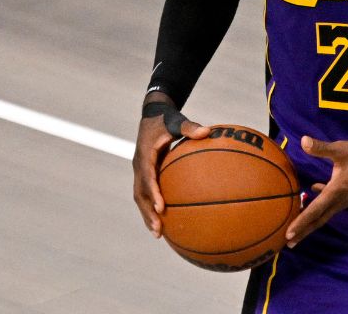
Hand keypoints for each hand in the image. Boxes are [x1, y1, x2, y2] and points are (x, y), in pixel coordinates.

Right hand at [131, 105, 209, 237]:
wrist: (152, 114)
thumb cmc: (166, 118)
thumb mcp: (177, 120)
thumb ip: (190, 127)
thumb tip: (207, 131)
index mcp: (145, 155)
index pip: (148, 177)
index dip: (154, 193)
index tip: (161, 208)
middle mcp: (139, 165)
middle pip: (140, 194)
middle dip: (148, 213)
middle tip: (158, 230)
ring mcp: (140, 170)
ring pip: (140, 197)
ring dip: (147, 215)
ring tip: (158, 233)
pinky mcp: (144, 173)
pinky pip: (146, 193)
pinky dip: (152, 207)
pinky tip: (164, 220)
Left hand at [284, 136, 347, 246]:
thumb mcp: (342, 149)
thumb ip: (322, 148)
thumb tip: (303, 141)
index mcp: (337, 191)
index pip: (315, 210)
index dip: (301, 222)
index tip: (288, 235)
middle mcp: (341, 200)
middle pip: (319, 220)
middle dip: (304, 232)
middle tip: (288, 244)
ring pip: (326, 214)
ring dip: (312, 220)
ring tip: (299, 225)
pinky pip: (333, 206)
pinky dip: (322, 205)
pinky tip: (315, 190)